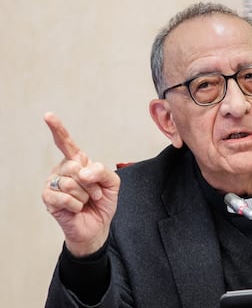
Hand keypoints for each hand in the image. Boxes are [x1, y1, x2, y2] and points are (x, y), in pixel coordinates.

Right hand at [41, 112, 119, 256]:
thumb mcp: (112, 183)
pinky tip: (77, 208)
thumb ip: (101, 171)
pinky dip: (77, 205)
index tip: (48, 116)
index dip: (57, 129)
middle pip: (76, 166)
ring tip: (86, 201)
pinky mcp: (48, 198)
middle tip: (95, 193)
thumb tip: (82, 171)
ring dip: (85, 195)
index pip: (66, 143)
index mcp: (78, 162)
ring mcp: (54, 183)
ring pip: (71, 182)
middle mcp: (63, 169)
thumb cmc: (102, 203)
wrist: (98, 226)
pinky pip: (65, 197)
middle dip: (92, 183)